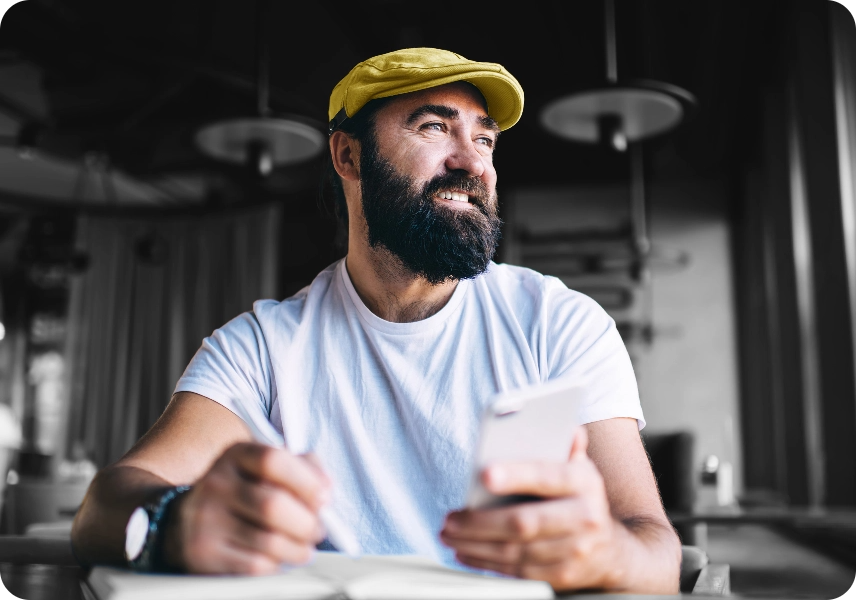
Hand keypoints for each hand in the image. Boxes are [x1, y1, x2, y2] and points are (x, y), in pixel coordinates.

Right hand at [164, 443, 330, 573]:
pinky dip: (277, 565)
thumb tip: (326, 488)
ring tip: (304, 548)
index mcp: (236, 454)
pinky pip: (255, 565)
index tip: (325, 498)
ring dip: (298, 549)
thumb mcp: (266, 468)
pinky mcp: (203, 552)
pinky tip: (279, 558)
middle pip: (273, 505)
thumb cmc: (243, 491)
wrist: (185, 520)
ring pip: (268, 541)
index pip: (274, 460)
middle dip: (307, 523)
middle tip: (317, 530)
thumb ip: (304, 468)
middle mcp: (216, 483)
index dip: (307, 481)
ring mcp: (205, 518)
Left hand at [441, 427, 622, 590]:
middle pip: (524, 522)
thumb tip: (566, 427)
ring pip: (516, 551)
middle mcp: (585, 517)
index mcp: (585, 482)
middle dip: (480, 522)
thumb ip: (567, 446)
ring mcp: (575, 551)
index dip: (516, 475)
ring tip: (449, 534)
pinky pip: (517, 572)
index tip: (484, 474)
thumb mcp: (580, 467)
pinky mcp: (561, 576)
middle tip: (450, 519)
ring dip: (476, 544)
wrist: (612, 551)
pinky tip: (466, 552)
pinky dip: (486, 563)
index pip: (548, 476)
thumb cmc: (580, 498)